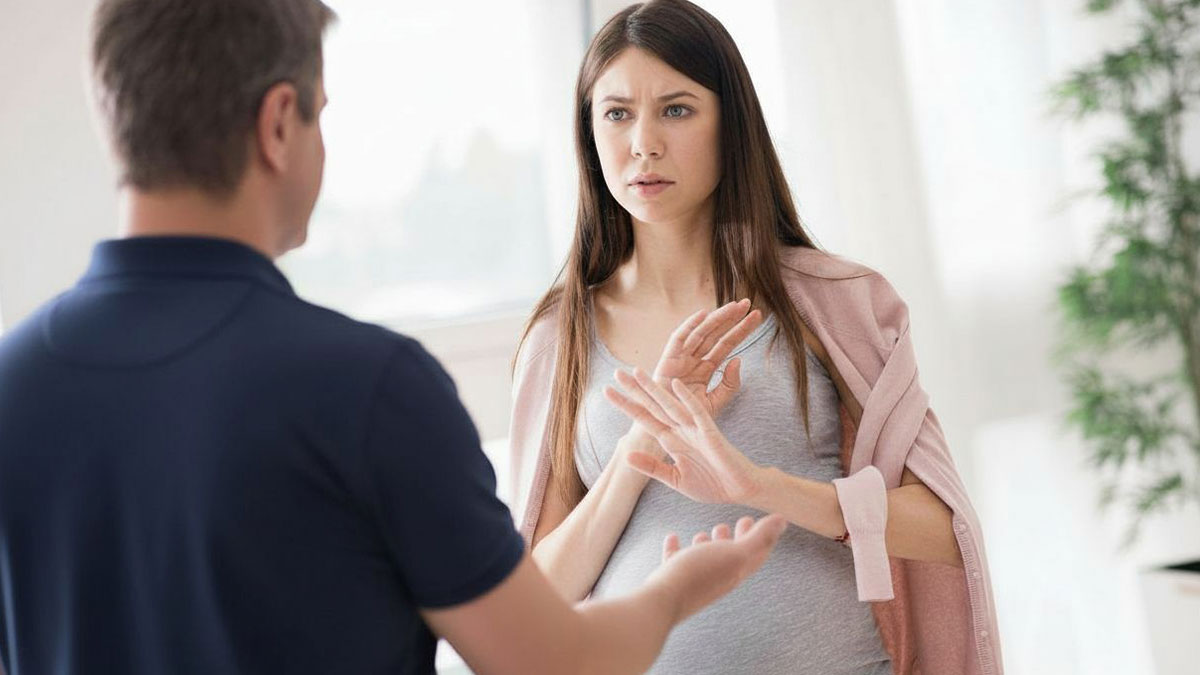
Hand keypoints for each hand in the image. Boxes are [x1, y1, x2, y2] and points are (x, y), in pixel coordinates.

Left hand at [604, 370, 762, 503]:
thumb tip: (626, 457)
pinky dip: (686, 399)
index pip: (644, 418)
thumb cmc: (712, 484)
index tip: (607, 392)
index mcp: (671, 439)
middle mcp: (680, 429)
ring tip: (637, 371)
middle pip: (653, 405)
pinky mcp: (710, 432)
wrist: (740, 490)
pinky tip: (675, 385)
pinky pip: (697, 412)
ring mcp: (695, 428)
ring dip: (654, 389)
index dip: (626, 405)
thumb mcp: (675, 479)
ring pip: (670, 404)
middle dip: (635, 390)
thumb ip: (652, 467)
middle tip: (616, 372)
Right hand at [646, 514, 786, 621]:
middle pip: (732, 557)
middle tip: (735, 522)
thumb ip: (759, 538)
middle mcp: (717, 579)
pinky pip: (677, 562)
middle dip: (736, 539)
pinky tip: (672, 537)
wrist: (662, 602)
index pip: (756, 554)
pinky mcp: (673, 582)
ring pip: (705, 560)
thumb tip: (782, 522)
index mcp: (736, 572)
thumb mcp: (735, 553)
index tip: (755, 519)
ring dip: (709, 544)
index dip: (761, 536)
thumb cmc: (699, 574)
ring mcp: (694, 582)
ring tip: (706, 532)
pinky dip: (677, 548)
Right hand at [652, 298, 761, 417]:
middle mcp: (694, 359)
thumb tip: (738, 359)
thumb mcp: (716, 402)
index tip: (757, 317)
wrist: (669, 431)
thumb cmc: (690, 418)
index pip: (726, 345)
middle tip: (749, 304)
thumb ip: (730, 384)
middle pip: (716, 334)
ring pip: (701, 333)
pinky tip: (704, 314)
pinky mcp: (667, 360)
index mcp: (705, 368)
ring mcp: (681, 358)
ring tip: (735, 306)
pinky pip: (679, 339)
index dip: (741, 331)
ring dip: (717, 318)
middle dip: (732, 319)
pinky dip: (689, 325)